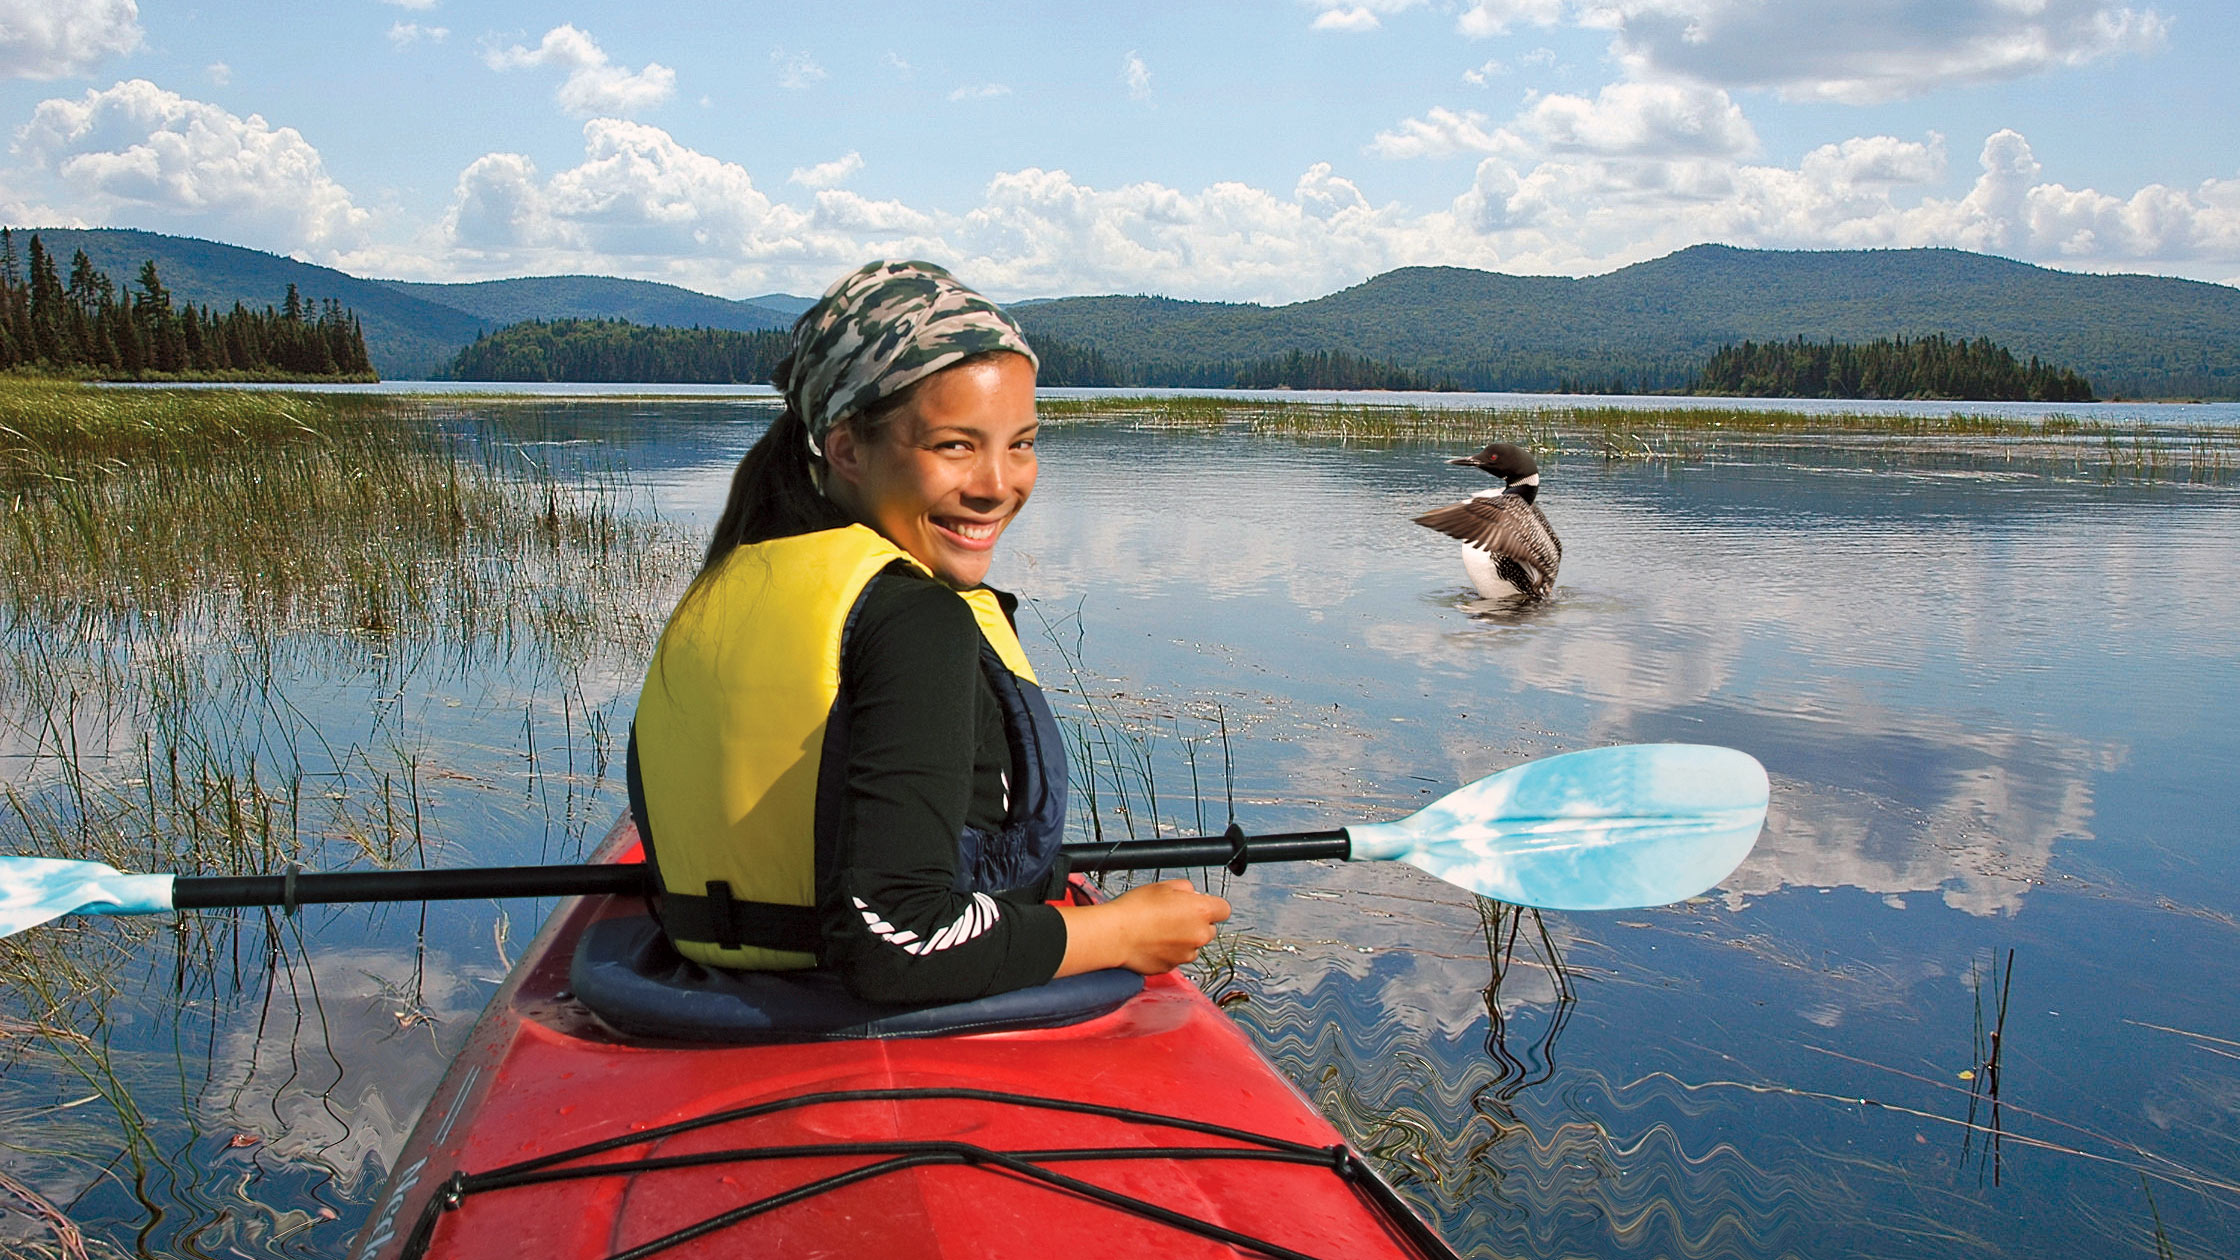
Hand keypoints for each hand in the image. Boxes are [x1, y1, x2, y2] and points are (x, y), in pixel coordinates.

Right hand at [1055, 879, 1232, 976]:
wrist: (1115, 935)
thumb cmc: (1136, 908)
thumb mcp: (1164, 885)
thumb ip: (1186, 889)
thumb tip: (1192, 895)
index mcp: (1201, 912)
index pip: (1224, 909)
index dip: (1211, 906)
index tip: (1200, 905)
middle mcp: (1199, 936)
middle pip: (1209, 929)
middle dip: (1196, 923)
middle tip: (1173, 916)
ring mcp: (1186, 954)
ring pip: (1192, 945)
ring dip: (1182, 939)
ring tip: (1158, 929)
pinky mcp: (1172, 967)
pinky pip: (1176, 957)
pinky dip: (1169, 951)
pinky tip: (1152, 942)